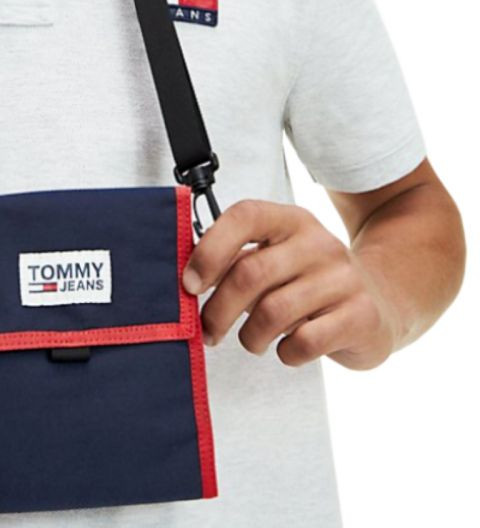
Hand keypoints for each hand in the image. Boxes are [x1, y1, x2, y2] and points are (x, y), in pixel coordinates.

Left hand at [183, 199, 401, 369]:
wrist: (383, 301)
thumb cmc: (308, 282)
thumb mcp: (275, 259)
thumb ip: (235, 263)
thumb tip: (188, 282)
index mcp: (290, 221)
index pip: (244, 217)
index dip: (210, 250)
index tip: (190, 284)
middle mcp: (318, 243)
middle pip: (250, 273)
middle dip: (218, 310)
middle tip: (208, 331)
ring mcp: (343, 278)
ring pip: (273, 312)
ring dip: (250, 336)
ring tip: (252, 340)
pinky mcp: (360, 316)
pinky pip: (304, 341)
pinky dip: (285, 353)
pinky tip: (287, 349)